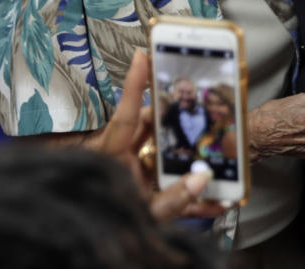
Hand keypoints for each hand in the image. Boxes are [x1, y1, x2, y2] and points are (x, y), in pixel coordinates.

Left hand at [90, 51, 224, 219]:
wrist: (88, 257)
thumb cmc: (106, 231)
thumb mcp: (145, 217)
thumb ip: (173, 201)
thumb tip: (202, 179)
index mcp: (112, 162)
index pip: (125, 117)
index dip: (134, 85)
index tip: (141, 56)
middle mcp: (121, 166)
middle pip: (149, 133)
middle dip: (174, 122)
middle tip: (195, 109)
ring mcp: (131, 180)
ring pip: (163, 158)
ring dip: (188, 160)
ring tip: (212, 153)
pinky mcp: (144, 198)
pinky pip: (172, 191)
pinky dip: (193, 196)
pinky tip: (216, 200)